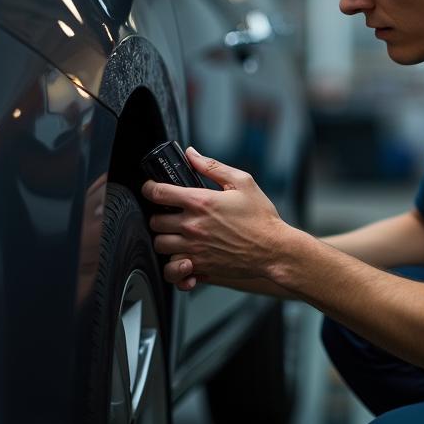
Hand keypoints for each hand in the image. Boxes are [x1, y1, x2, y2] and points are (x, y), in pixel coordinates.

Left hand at [141, 147, 288, 291]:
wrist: (274, 249)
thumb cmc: (261, 217)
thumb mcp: (242, 182)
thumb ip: (212, 167)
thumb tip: (191, 154)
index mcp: (200, 202)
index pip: (158, 193)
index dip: (150, 188)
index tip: (152, 189)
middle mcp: (193, 226)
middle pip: (155, 221)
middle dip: (160, 215)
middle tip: (171, 214)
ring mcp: (195, 249)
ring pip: (160, 245)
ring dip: (165, 238)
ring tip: (177, 234)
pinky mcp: (200, 267)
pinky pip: (172, 270)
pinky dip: (173, 265)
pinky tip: (183, 258)